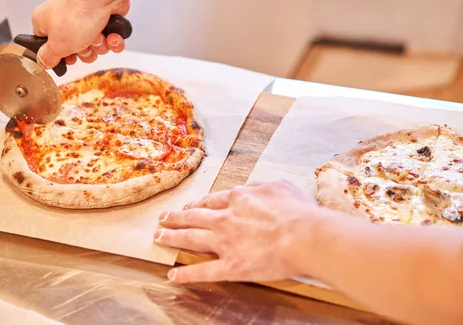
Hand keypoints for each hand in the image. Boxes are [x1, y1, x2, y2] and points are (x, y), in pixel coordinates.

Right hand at [31, 0, 130, 68]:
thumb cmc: (77, 13)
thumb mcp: (57, 45)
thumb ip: (48, 57)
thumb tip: (42, 62)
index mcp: (44, 22)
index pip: (47, 46)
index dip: (59, 56)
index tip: (68, 59)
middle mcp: (64, 18)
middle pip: (75, 49)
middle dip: (85, 52)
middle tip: (84, 46)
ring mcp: (85, 17)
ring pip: (94, 46)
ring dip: (99, 46)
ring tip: (99, 36)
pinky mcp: (105, 16)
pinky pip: (109, 38)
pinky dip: (113, 39)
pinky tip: (112, 34)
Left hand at [154, 180, 319, 283]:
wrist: (304, 236)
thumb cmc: (299, 211)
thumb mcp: (281, 186)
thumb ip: (261, 185)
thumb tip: (251, 186)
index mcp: (238, 198)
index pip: (211, 200)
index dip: (198, 203)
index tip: (189, 206)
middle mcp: (225, 218)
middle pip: (194, 216)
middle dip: (176, 217)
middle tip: (163, 218)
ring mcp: (225, 243)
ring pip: (190, 238)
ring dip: (172, 237)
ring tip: (158, 237)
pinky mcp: (231, 266)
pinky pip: (203, 271)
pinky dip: (186, 274)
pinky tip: (173, 276)